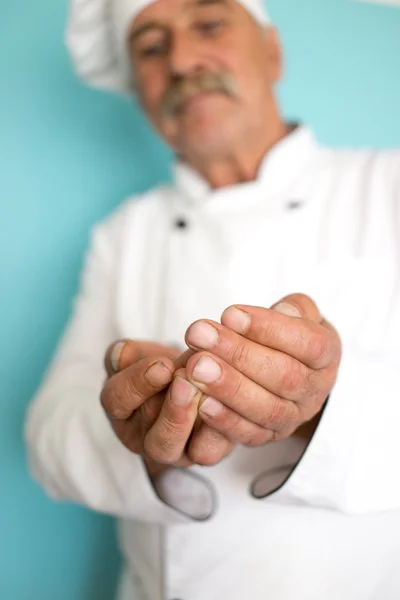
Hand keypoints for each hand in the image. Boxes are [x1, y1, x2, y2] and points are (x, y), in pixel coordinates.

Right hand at [100, 340, 231, 474]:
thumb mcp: (140, 354)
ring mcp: (177, 452)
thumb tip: (121, 354)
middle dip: (174, 408)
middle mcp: (146, 439)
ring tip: (208, 390)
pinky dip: (223, 427)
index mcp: (122, 411)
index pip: (117, 401)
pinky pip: (212, 449)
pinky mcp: (206, 452)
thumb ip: (129, 353)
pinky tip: (229, 403)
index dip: (138, 384)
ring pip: (182, 449)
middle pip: (154, 437)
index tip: (162, 365)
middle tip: (188, 382)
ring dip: (197, 419)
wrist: (194, 379)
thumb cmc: (162, 366)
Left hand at [183, 294, 340, 445]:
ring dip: (228, 388)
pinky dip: (226, 421)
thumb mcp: (298, 312)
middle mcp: (316, 390)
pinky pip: (250, 434)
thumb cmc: (288, 333)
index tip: (229, 314)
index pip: (307, 343)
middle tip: (199, 334)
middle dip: (238, 354)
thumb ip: (295, 308)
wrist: (287, 366)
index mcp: (327, 354)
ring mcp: (294, 417)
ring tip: (196, 366)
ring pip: (267, 408)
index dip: (268, 328)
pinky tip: (202, 402)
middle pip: (284, 376)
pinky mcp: (269, 436)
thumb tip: (284, 311)